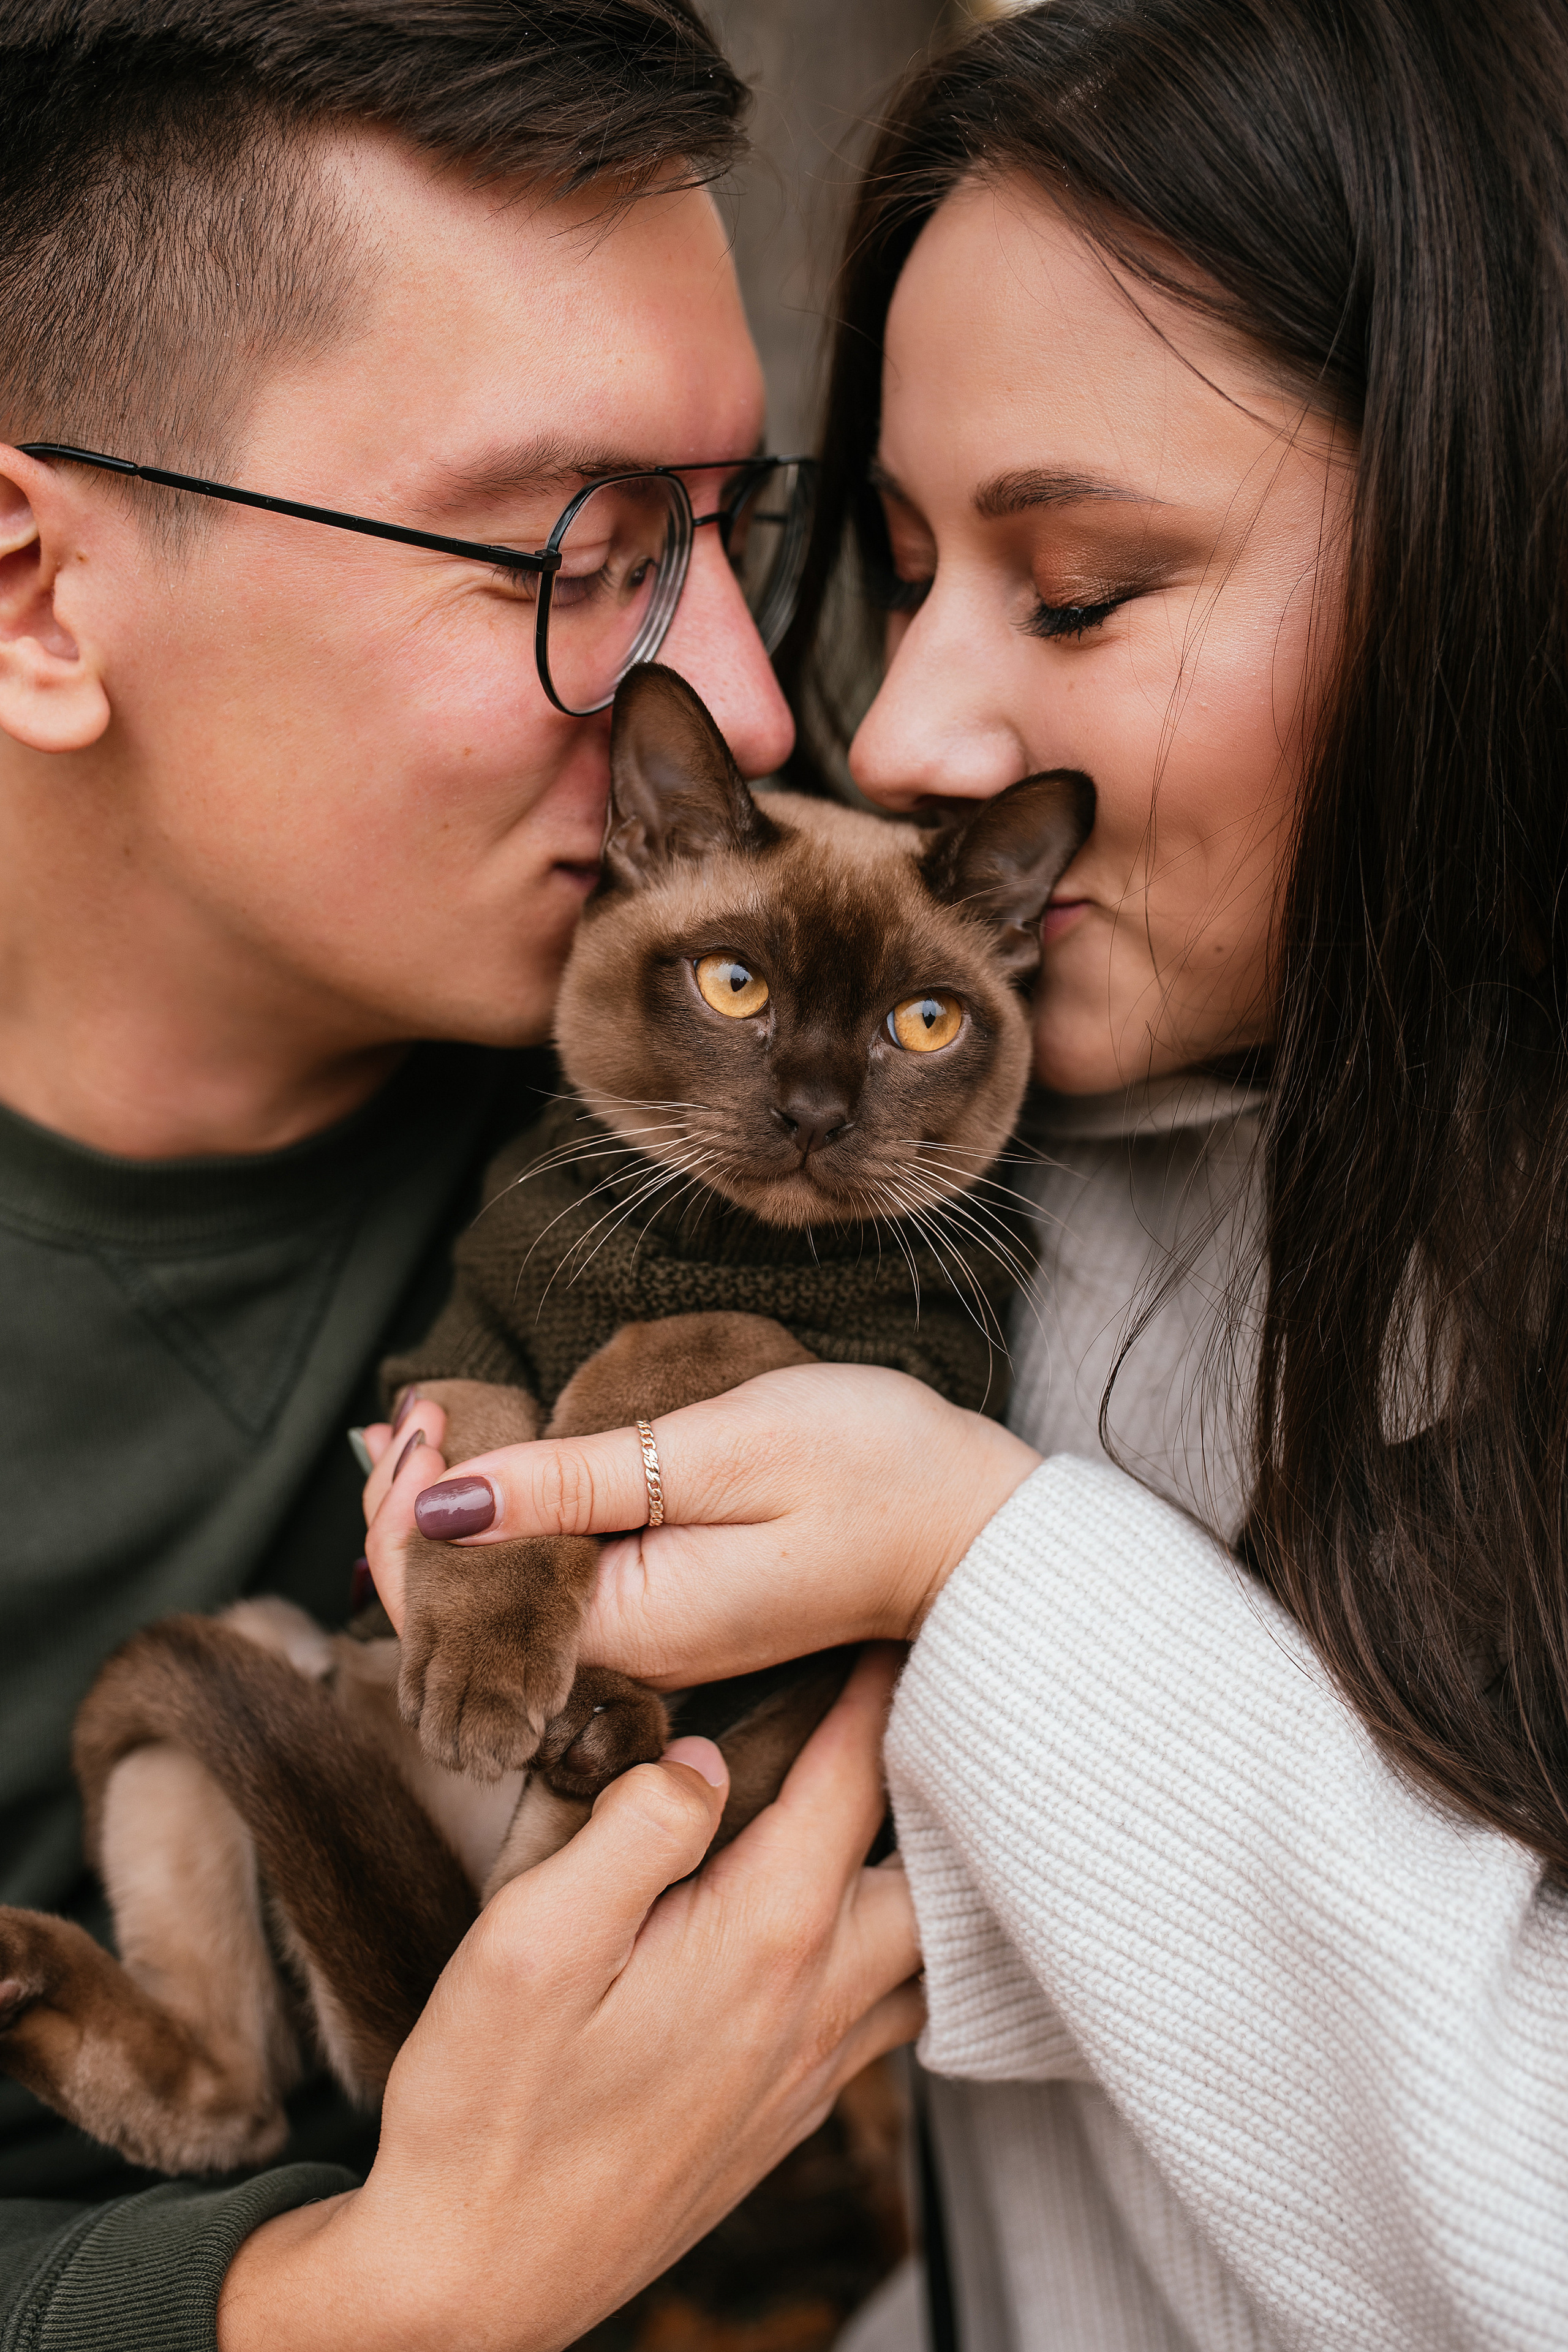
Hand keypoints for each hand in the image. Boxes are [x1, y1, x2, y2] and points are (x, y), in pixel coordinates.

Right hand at [219, 1649, 919, 2351]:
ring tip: (891, 1800)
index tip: (892, 1615)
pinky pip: (884, 2010)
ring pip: (924, 1948)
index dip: (877, 1685)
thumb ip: (632, 1827)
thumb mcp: (532, 1944)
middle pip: (928, 1866)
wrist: (474, 2286)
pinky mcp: (785, 2115)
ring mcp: (809, 2070)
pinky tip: (842, 1919)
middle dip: (927, 1777)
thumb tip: (703, 1756)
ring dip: (921, 1869)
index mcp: (765, 1940)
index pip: (855, 1777)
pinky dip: (894, 1945)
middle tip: (902, 1701)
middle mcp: (815, 2004)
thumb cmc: (486, 2112)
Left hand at [363, 1363, 1040, 1686]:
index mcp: (631, 1626)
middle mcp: (632, 1651)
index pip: (462, 1604)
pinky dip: (524, 1523)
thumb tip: (440, 1501)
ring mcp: (658, 1637)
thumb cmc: (872, 1473)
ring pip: (520, 1592)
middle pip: (477, 1607)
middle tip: (407, 1412)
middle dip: (415, 1514)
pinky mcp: (682, 1610)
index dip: (405, 1517)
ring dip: (466, 1515)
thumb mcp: (716, 1454)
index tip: (414, 1416)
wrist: (979, 1526)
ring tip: (431, 1425)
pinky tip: (507, 1464)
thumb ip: (576, 1485)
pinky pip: (571, 1578)